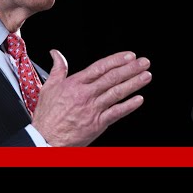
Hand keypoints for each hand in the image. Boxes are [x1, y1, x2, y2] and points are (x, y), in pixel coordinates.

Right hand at [31, 50, 151, 145]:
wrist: (46, 138)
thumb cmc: (47, 115)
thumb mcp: (49, 87)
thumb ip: (57, 69)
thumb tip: (56, 54)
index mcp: (74, 84)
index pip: (100, 67)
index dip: (116, 60)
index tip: (129, 55)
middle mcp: (85, 95)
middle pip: (112, 78)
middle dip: (130, 69)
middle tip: (144, 62)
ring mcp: (93, 109)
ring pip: (117, 93)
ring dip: (134, 83)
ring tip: (146, 76)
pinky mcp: (97, 123)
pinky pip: (116, 113)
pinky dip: (129, 106)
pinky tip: (139, 99)